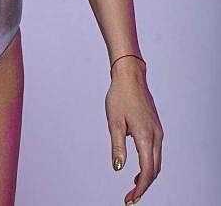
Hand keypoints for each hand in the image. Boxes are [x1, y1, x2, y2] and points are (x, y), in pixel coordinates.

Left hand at [105, 58, 163, 203]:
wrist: (130, 77)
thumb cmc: (119, 97)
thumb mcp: (114, 122)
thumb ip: (117, 146)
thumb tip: (118, 168)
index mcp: (145, 136)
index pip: (147, 171)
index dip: (140, 188)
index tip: (130, 199)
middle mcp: (156, 136)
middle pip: (154, 170)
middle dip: (143, 186)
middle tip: (130, 197)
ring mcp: (158, 131)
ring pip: (157, 161)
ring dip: (147, 176)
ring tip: (133, 187)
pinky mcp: (156, 127)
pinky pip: (156, 152)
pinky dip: (149, 164)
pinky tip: (139, 167)